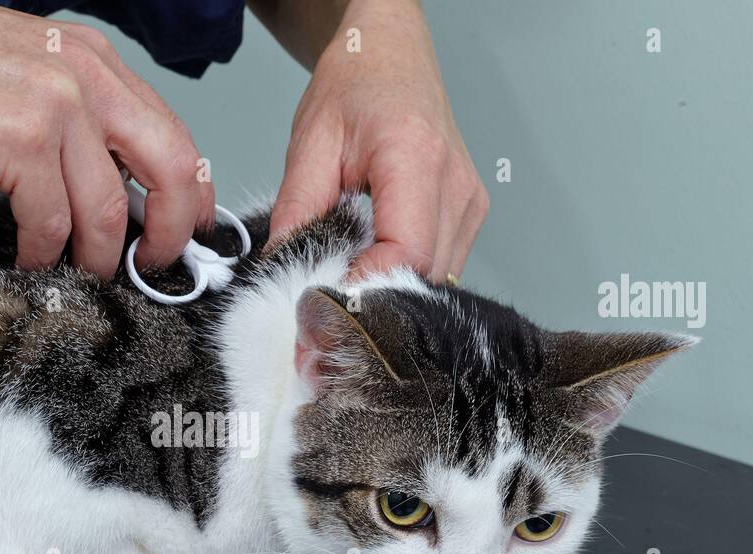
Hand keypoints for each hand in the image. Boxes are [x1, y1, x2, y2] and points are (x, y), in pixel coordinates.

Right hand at [0, 0, 212, 277]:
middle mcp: (84, 77)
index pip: (171, 132)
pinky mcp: (18, 144)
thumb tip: (110, 174)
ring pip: (106, 211)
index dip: (187, 192)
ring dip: (96, 256)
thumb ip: (76, 109)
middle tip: (150, 266)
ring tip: (80, 273)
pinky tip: (31, 259)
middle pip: (168, 169)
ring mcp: (55, 109)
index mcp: (93, 58)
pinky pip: (51, 224)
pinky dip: (44, 254)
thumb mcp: (25, 66)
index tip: (183, 228)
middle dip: (167, 232)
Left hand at [266, 0, 487, 283]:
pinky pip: (443, 263)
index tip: (327, 297)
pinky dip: (408, 272)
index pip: (406, 252)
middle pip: (424, 274)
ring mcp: (468, 200)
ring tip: (351, 276)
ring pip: (438, 276)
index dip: (367, 285)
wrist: (391, 54)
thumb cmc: (356, 85)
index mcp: (415, 156)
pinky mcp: (469, 210)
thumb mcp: (311, 142)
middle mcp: (455, 182)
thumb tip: (283, 263)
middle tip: (329, 300)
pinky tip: (376, 260)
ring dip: (394, 286)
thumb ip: (296, 207)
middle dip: (376, 295)